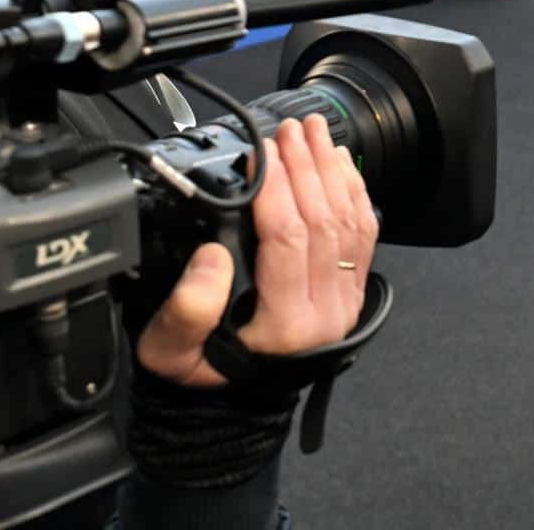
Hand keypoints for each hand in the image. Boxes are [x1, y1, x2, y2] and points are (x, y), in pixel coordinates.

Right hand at [136, 116, 378, 388]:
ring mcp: (345, 301)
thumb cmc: (198, 372)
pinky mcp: (352, 291)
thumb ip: (186, 311)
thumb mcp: (168, 352)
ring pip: (350, 222)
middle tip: (288, 130)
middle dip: (306, 167)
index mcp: (285, 326)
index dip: (276, 189)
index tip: (260, 151)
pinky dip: (355, 192)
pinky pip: (365, 234)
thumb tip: (211, 256)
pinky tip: (340, 162)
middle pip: (324, 222)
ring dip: (332, 170)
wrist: (233, 404)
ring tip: (313, 132)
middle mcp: (326, 313)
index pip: (287, 239)